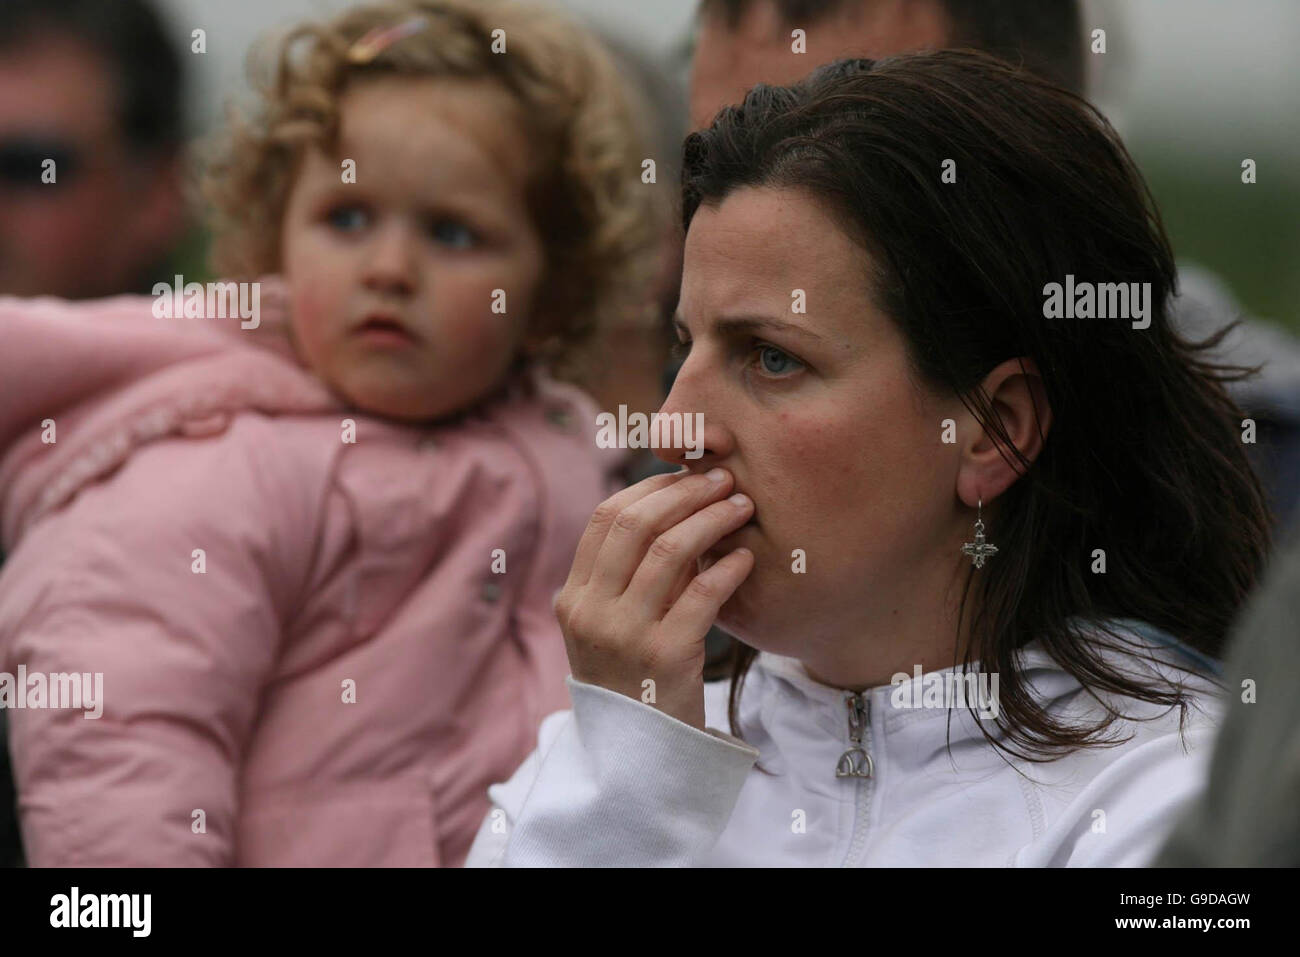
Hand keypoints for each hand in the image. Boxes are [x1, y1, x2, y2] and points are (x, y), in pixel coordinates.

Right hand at [553, 467, 755, 730]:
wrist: (638, 758)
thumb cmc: (634, 682)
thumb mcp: (613, 627)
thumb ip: (628, 577)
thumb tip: (671, 507)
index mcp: (574, 597)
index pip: (606, 518)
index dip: (650, 487)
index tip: (688, 474)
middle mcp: (591, 612)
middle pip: (635, 524)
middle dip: (685, 492)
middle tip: (724, 479)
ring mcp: (625, 635)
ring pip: (669, 551)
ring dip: (712, 519)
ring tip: (742, 506)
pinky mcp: (665, 658)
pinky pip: (703, 594)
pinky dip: (729, 567)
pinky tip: (747, 558)